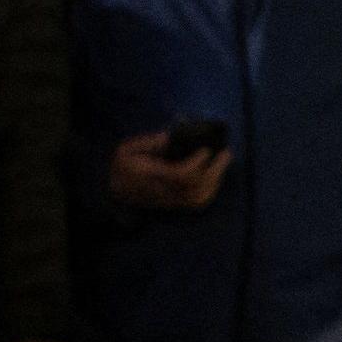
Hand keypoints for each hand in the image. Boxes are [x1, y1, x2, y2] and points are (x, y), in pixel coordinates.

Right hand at [108, 132, 230, 210]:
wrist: (115, 194)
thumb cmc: (122, 168)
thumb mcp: (127, 150)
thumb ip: (147, 142)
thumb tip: (169, 137)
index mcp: (153, 176)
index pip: (181, 175)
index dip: (197, 164)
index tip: (206, 150)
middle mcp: (165, 190)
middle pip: (197, 188)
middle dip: (215, 171)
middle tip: (226, 153)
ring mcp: (171, 200)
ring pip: (200, 198)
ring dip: (216, 180)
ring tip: (223, 161)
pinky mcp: (175, 205)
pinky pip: (198, 203)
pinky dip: (211, 190)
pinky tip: (216, 176)